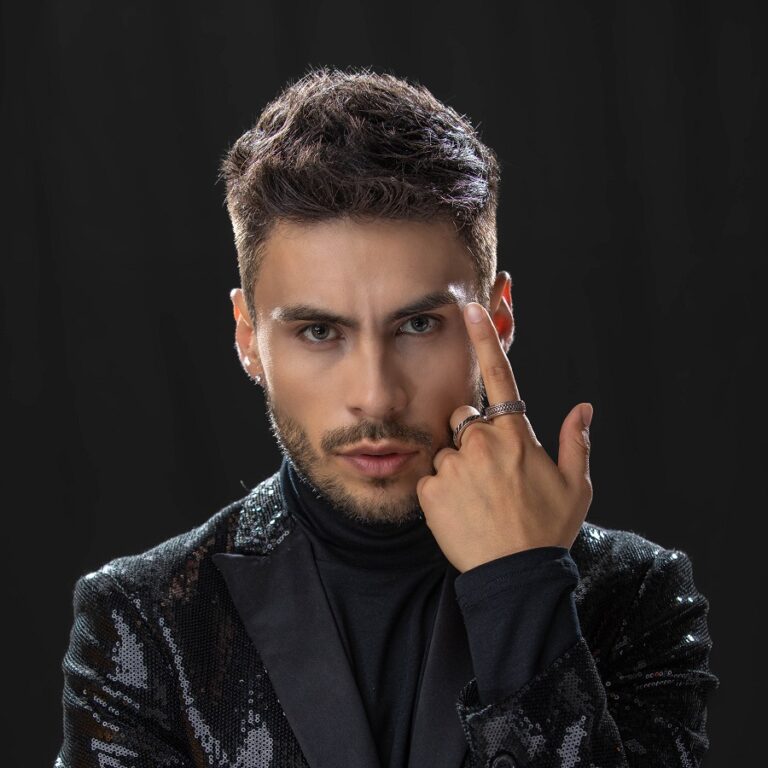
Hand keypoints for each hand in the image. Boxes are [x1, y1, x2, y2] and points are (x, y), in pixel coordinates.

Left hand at [416, 302, 593, 572]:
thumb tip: (584, 407)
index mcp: (517, 436)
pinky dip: (441, 493)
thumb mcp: (576, 486)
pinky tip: (461, 513)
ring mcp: (454, 466)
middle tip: (489, 475)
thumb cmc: (547, 530)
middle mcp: (482, 443)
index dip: (485, 339)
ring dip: (457, 468)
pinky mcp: (430, 490)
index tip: (470, 308)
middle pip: (464, 419)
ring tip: (478, 502)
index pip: (499, 377)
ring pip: (446, 451)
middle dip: (471, 437)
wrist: (516, 576)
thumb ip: (577, 441)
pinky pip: (430, 479)